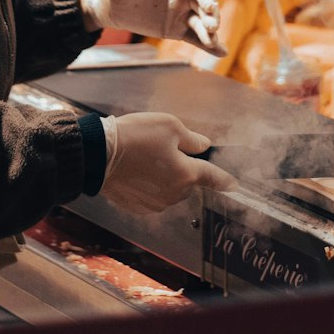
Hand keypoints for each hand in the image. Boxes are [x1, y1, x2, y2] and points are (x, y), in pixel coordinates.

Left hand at [79, 0, 226, 54]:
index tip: (208, 5)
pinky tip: (220, 52)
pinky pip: (194, 38)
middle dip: (211, 16)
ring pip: (202, 23)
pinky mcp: (176, 30)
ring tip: (211, 42)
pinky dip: (208, 46)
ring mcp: (182, 13)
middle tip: (211, 27)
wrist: (108, 1)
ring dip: (210, 33)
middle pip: (205, 4)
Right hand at [99, 113, 235, 214]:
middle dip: (181, 167)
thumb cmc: (136, 137)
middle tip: (161, 148)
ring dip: (164, 176)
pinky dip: (148, 185)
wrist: (99, 155)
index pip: (212, 177)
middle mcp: (174, 194)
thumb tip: (203, 145)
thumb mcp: (169, 126)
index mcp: (186, 174)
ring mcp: (155, 203)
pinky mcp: (138, 207)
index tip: (233, 184)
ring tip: (143, 157)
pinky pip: (152, 195)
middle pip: (187, 181)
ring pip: (169, 189)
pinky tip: (135, 170)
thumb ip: (192, 139)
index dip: (224, 179)